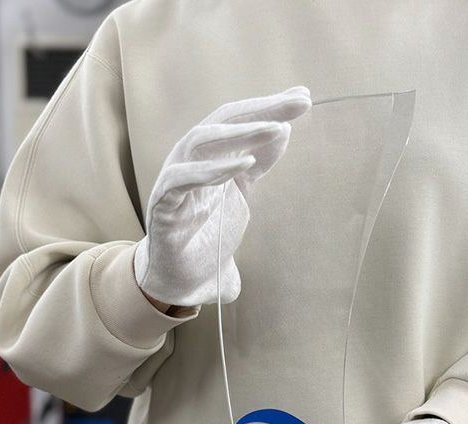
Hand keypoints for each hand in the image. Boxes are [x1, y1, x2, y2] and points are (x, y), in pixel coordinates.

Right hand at [134, 85, 311, 306]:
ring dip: (240, 132)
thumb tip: (284, 131)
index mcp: (209, 157)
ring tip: (276, 128)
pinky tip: (244, 164)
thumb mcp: (243, 194)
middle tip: (299, 102)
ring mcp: (174, 181)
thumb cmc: (210, 237)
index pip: (238, 121)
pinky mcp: (163, 206)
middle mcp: (190, 161)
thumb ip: (260, 165)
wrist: (181, 280)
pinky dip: (212, 169)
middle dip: (262, 109)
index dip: (270, 107)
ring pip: (201, 140)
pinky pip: (182, 179)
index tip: (304, 98)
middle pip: (223, 121)